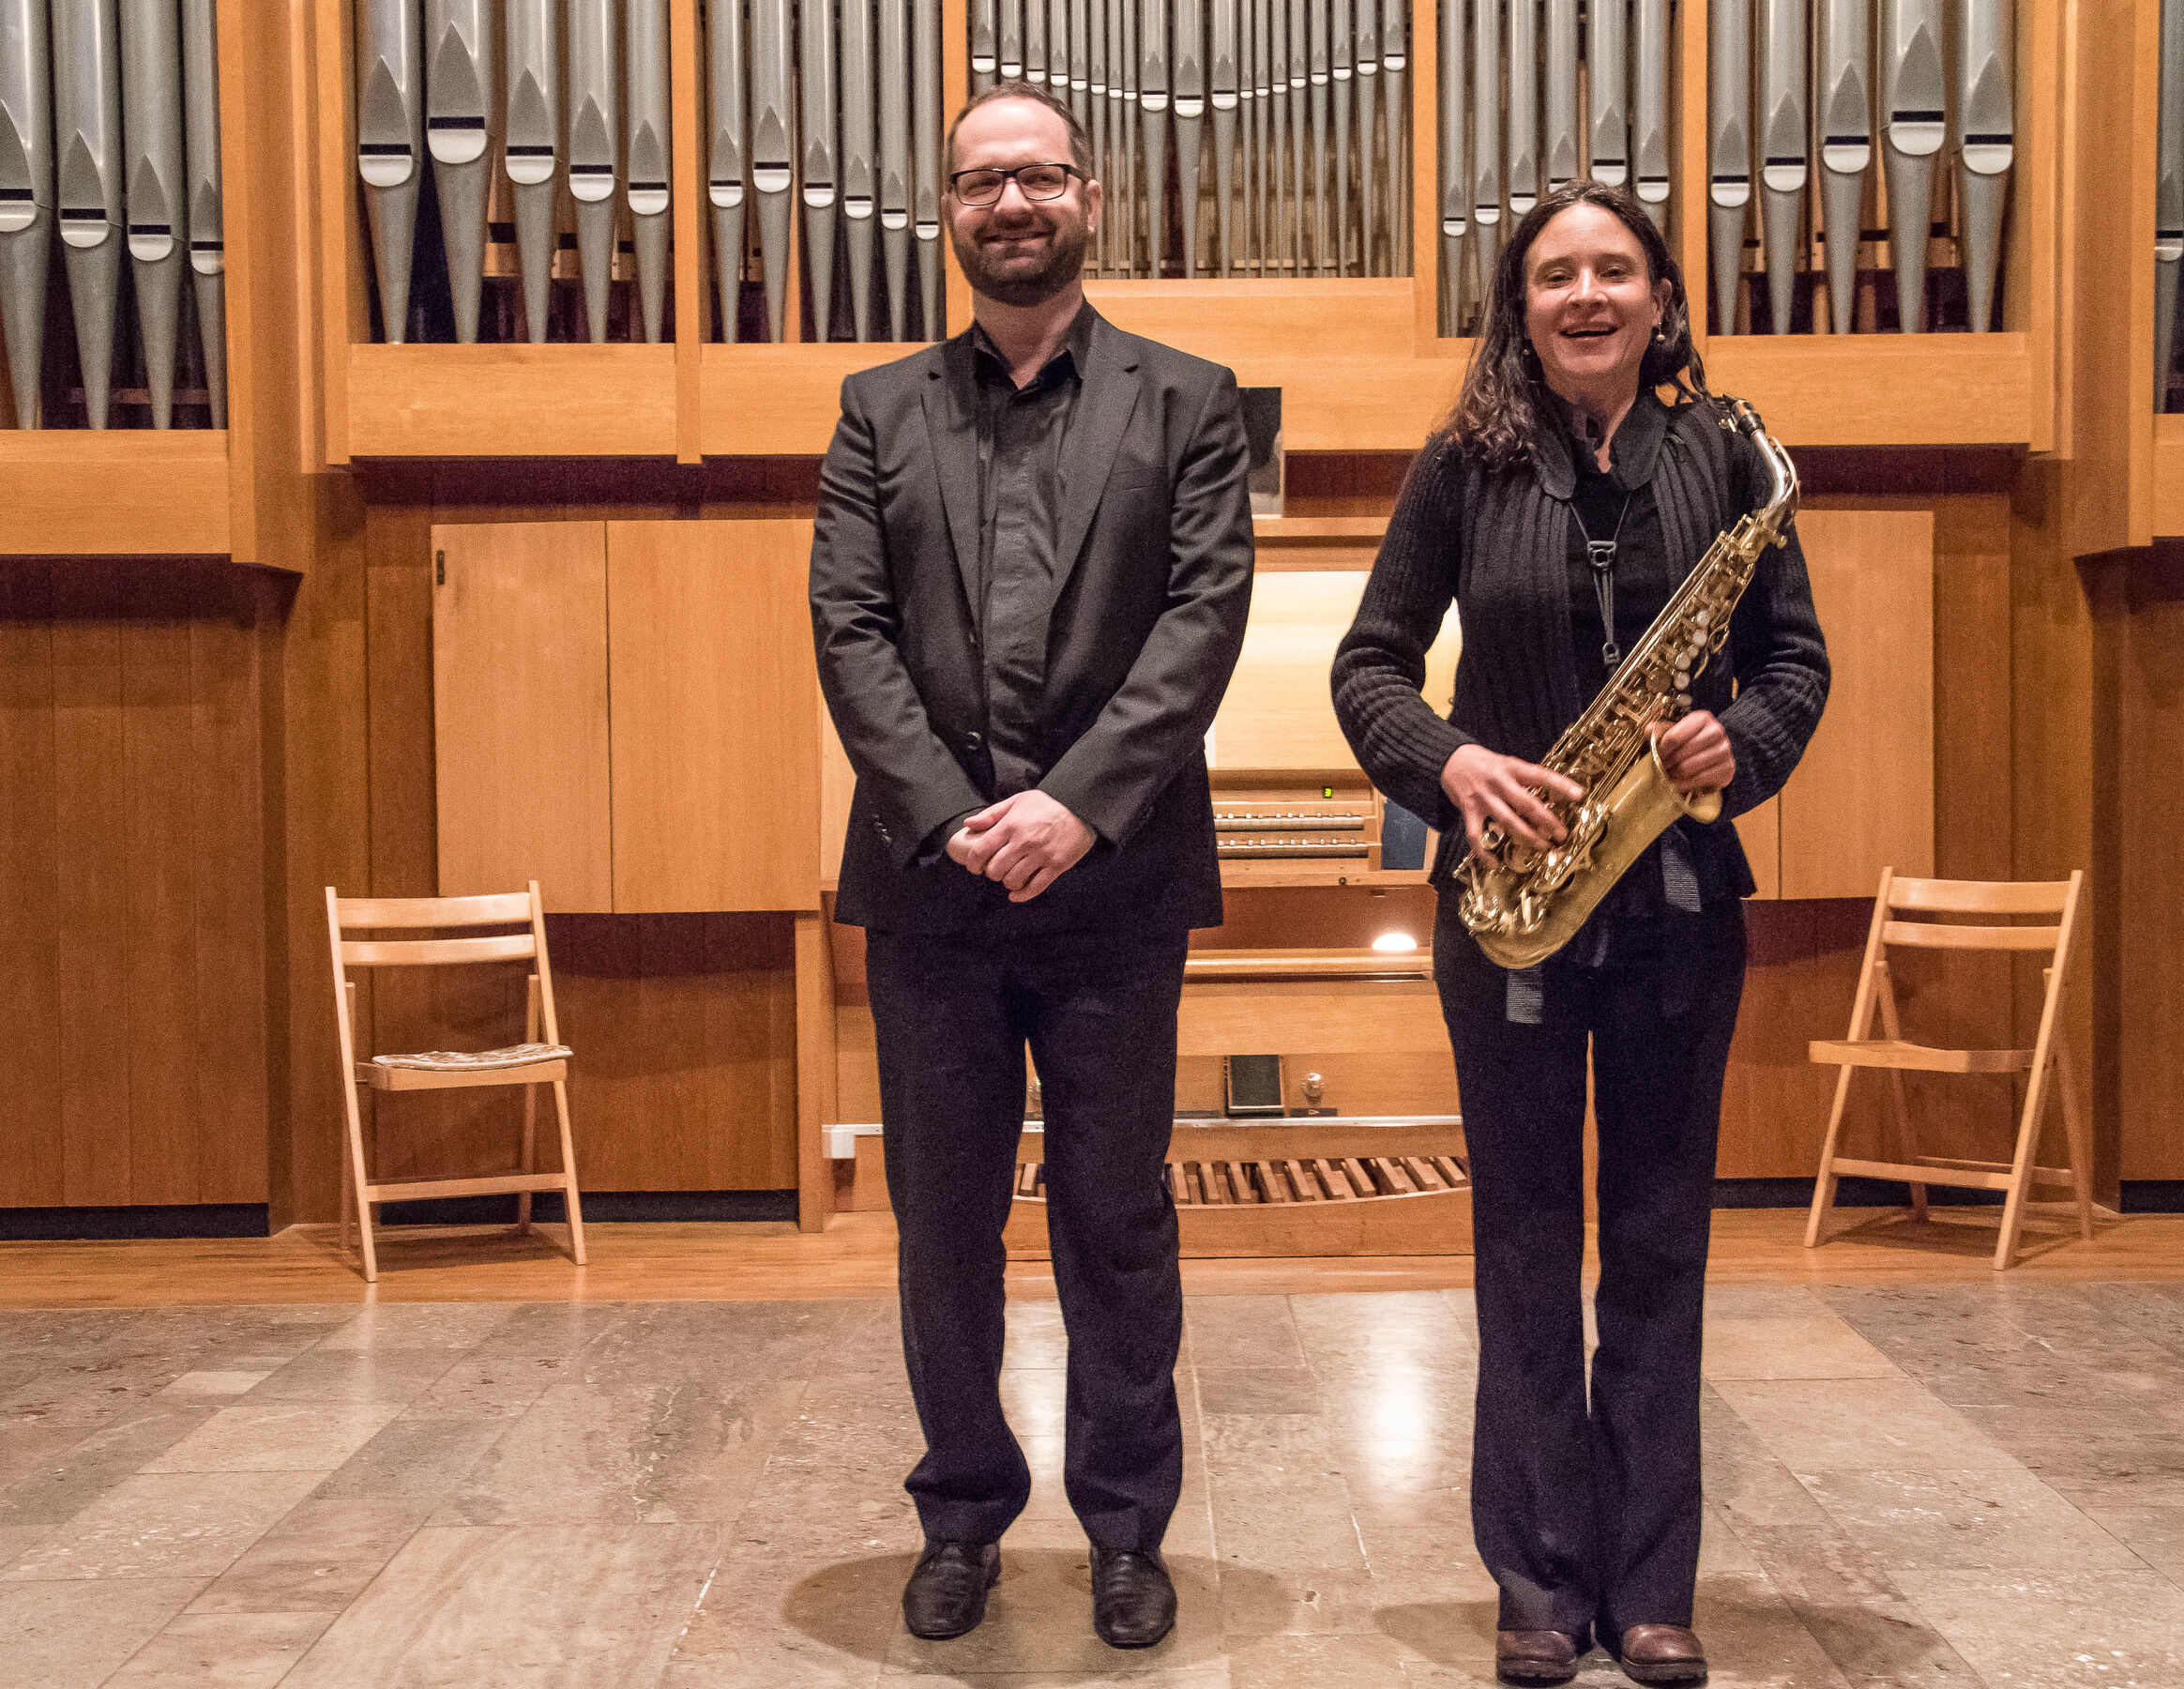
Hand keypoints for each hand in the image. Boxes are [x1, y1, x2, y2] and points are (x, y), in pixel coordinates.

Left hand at [946, 790, 1095, 902]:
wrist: (1080, 809)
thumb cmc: (1046, 805)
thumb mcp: (1018, 801)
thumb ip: (992, 814)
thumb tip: (968, 825)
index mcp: (1012, 825)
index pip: (981, 850)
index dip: (973, 863)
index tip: (974, 867)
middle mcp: (1025, 841)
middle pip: (995, 869)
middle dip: (991, 873)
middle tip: (994, 870)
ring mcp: (1042, 855)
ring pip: (1013, 880)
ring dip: (1007, 882)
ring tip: (1009, 877)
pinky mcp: (1056, 865)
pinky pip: (1035, 887)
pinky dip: (1022, 895)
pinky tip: (1015, 894)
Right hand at [1440, 743, 1584, 859]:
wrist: (1451, 759)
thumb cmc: (1484, 763)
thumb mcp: (1506, 763)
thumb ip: (1523, 779)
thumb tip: (1549, 797)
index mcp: (1511, 768)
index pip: (1540, 775)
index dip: (1560, 784)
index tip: (1579, 795)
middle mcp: (1499, 782)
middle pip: (1526, 804)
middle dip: (1547, 821)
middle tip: (1562, 834)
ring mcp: (1483, 798)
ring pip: (1508, 821)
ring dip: (1527, 837)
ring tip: (1542, 847)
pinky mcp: (1469, 810)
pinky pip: (1476, 836)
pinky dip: (1484, 852)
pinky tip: (1493, 864)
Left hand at [1650, 710, 1735, 794]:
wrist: (1713, 756)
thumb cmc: (1690, 743)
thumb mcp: (1676, 732)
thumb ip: (1661, 731)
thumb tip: (1648, 729)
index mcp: (1702, 718)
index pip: (1674, 736)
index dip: (1661, 749)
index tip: (1655, 756)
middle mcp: (1716, 731)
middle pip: (1682, 752)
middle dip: (1667, 762)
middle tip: (1660, 768)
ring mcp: (1724, 749)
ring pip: (1690, 766)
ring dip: (1675, 774)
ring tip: (1669, 775)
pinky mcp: (1728, 767)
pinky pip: (1701, 778)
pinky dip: (1686, 783)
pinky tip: (1678, 783)